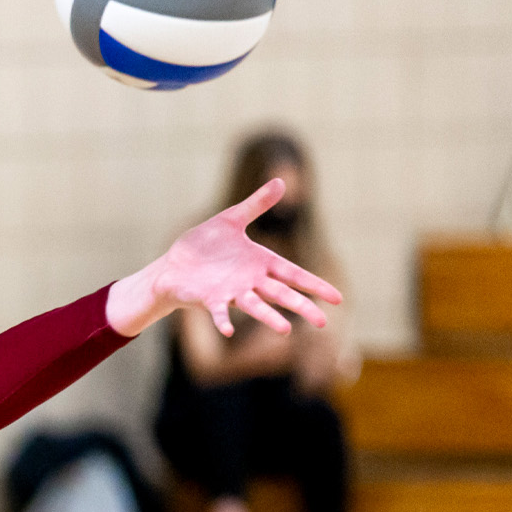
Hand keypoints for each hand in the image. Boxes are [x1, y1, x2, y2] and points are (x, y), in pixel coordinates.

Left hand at [107, 179, 343, 337]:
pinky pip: (219, 311)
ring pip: (255, 306)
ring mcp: (231, 292)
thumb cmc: (204, 245)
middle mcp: (250, 281)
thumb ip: (256, 204)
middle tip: (322, 323)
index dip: (314, 285)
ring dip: (269, 318)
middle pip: (281, 294)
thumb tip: (281, 180)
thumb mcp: (231, 219)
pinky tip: (228, 331)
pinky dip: (223, 320)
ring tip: (286, 331)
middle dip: (302, 306)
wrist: (174, 264)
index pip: (294, 274)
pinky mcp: (209, 299)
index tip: (337, 299)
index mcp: (260, 263)